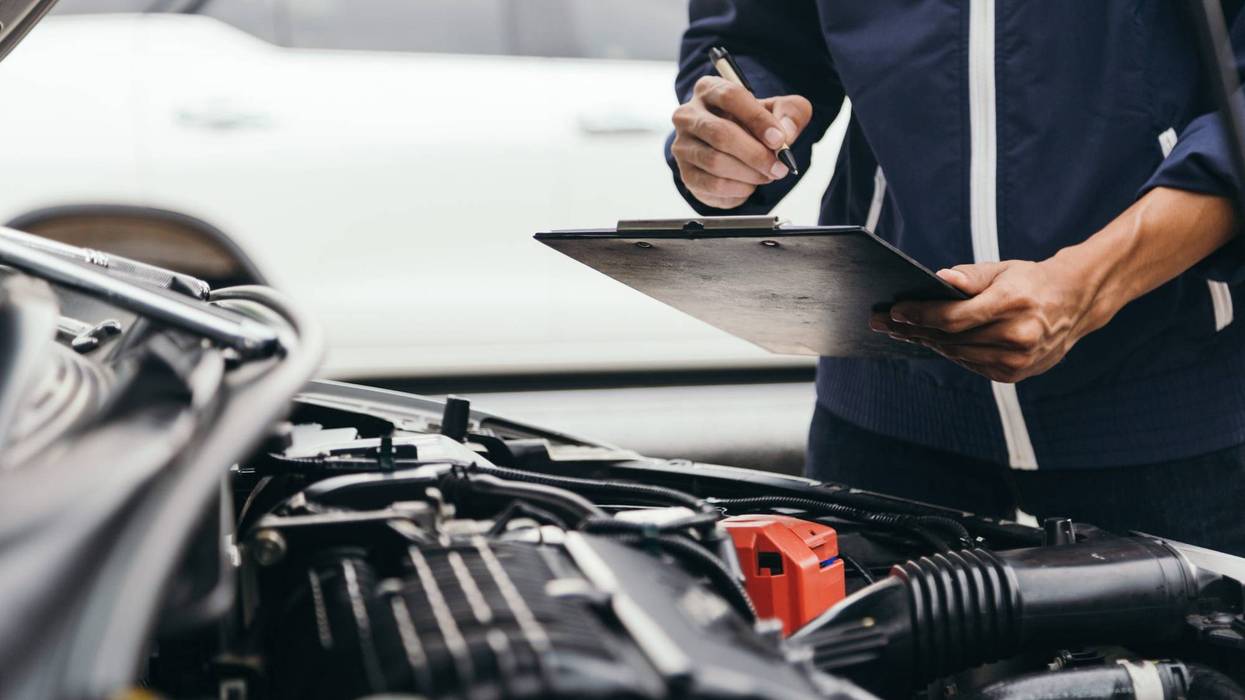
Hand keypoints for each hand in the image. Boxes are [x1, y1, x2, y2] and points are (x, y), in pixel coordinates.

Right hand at [671, 75, 810, 208]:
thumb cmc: (755, 124)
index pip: (730, 97)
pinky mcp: (686, 173)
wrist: (735, 150)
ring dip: (749, 173)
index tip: (779, 139)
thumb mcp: (780, 110)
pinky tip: (750, 185)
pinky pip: (713, 185)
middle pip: (720, 133)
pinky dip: (738, 189)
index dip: (757, 119)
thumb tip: (785, 134)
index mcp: (709, 89)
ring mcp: (682, 145)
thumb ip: (790, 114)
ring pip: (715, 162)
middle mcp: (688, 115)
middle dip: (755, 154)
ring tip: (767, 175)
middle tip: (779, 167)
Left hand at [869, 259, 1103, 382]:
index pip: (955, 317)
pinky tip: (929, 341)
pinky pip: (970, 364)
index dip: (921, 316)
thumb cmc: (1031, 281)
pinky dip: (949, 352)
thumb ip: (971, 276)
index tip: (894, 311)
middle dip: (913, 329)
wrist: (1075, 304)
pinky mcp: (1014, 375)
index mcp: (1013, 304)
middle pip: (951, 339)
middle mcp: (1017, 336)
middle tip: (882, 322)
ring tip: (899, 331)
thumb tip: (940, 280)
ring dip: (926, 342)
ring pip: (957, 354)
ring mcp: (1017, 361)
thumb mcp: (1003, 269)